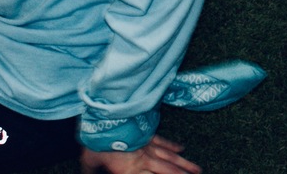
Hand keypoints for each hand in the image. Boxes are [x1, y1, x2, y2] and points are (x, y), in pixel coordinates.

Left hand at [80, 135, 200, 173]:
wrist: (105, 118)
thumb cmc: (97, 142)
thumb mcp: (90, 160)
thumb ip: (91, 170)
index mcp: (130, 170)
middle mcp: (143, 159)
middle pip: (166, 169)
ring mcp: (147, 145)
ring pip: (169, 157)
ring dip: (183, 164)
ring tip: (196, 169)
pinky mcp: (146, 133)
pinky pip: (162, 141)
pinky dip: (172, 145)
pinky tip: (181, 149)